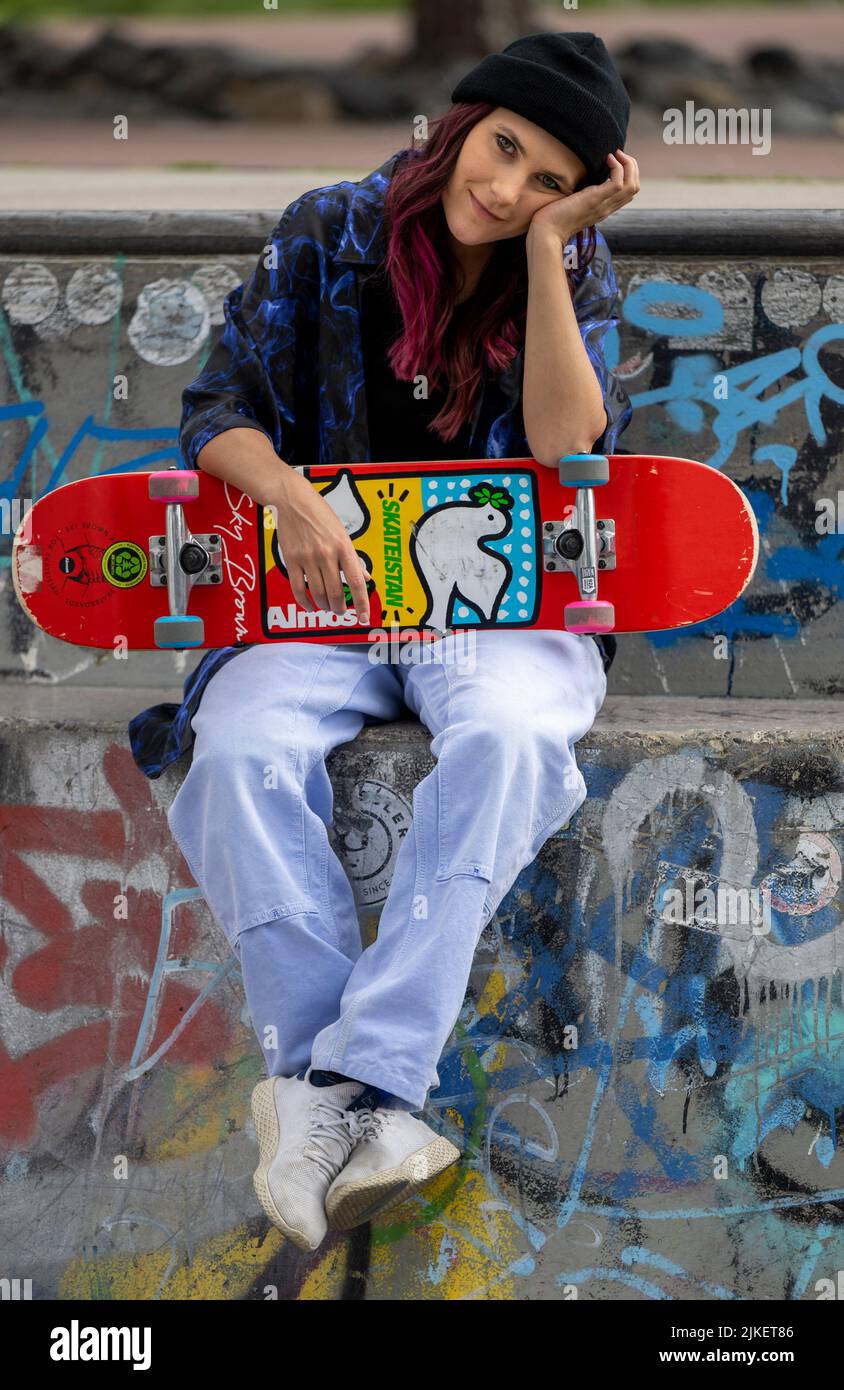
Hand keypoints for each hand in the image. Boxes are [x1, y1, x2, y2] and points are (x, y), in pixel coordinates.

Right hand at [272, 467, 370, 623]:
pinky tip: (310, 605)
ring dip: (324, 606)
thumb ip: (353, 558)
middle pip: (336, 592)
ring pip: (318, 593)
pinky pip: (298, 588)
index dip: (362, 604)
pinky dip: (305, 602)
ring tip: (327, 607)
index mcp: (343, 546)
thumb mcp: (343, 533)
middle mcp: (327, 554)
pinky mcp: (291, 559)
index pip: (356, 582)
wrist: (293, 500)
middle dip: (340, 608)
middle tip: (341, 612)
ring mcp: (308, 557)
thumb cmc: (320, 515)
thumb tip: (365, 578)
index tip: (364, 618)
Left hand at [527, 148, 639, 243]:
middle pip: (634, 187)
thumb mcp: (573, 204)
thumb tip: (581, 182)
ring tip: (615, 154)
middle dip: (632, 166)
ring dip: (628, 164)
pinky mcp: (596, 200)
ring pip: (632, 185)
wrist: (547, 232)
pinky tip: (608, 158)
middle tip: (618, 154)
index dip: (627, 174)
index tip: (615, 161)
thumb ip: (582, 196)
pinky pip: (618, 182)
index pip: (627, 193)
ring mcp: (603, 205)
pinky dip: (617, 167)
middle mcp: (607, 208)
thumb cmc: (554, 219)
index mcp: (603, 209)